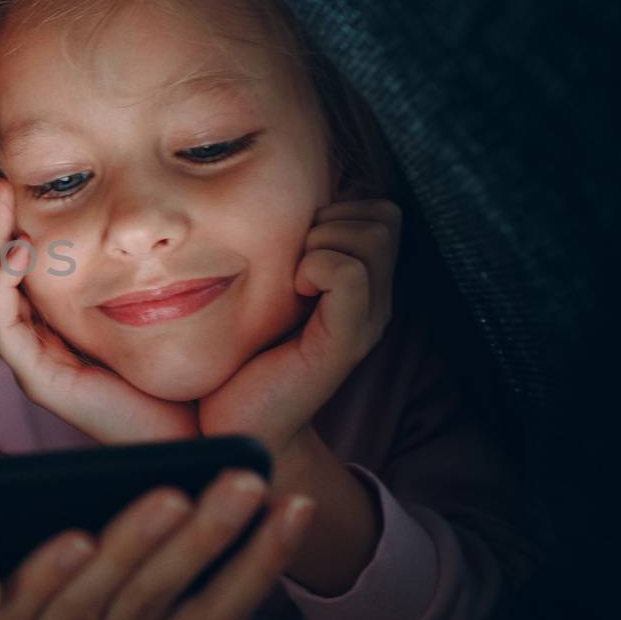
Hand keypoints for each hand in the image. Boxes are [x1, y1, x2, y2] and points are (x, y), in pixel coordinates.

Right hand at [0, 177, 198, 443]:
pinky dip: (6, 286)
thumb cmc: (187, 371)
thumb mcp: (162, 303)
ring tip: (0, 198)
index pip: (23, 265)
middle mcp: (42, 341)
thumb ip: (149, 266)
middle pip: (0, 272)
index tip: (17, 176)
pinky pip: (6, 326)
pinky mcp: (41, 380)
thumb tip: (157, 212)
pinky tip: (20, 251)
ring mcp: (36, 362)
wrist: (199, 435)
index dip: (14, 221)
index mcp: (62, 324)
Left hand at [0, 473, 315, 619]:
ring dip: (135, 555)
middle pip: (153, 619)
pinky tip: (74, 538)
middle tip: (244, 482)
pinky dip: (45, 583)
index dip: (253, 570)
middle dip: (206, 546)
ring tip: (173, 495)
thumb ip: (103, 547)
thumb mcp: (46, 573)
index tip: (293, 503)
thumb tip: (179, 481)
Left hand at [198, 199, 400, 457]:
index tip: (296, 244)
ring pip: (370, 236)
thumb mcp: (267, 288)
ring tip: (292, 277)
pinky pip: (348, 274)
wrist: (238, 425)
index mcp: (361, 287)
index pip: (379, 210)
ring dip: (322, 240)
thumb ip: (286, 250)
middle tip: (293, 259)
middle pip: (382, 217)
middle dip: (332, 219)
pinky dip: (317, 267)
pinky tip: (294, 290)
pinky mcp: (344, 344)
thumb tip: (273, 195)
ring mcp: (365, 324)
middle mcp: (375, 303)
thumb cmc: (242, 354)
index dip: (337, 209)